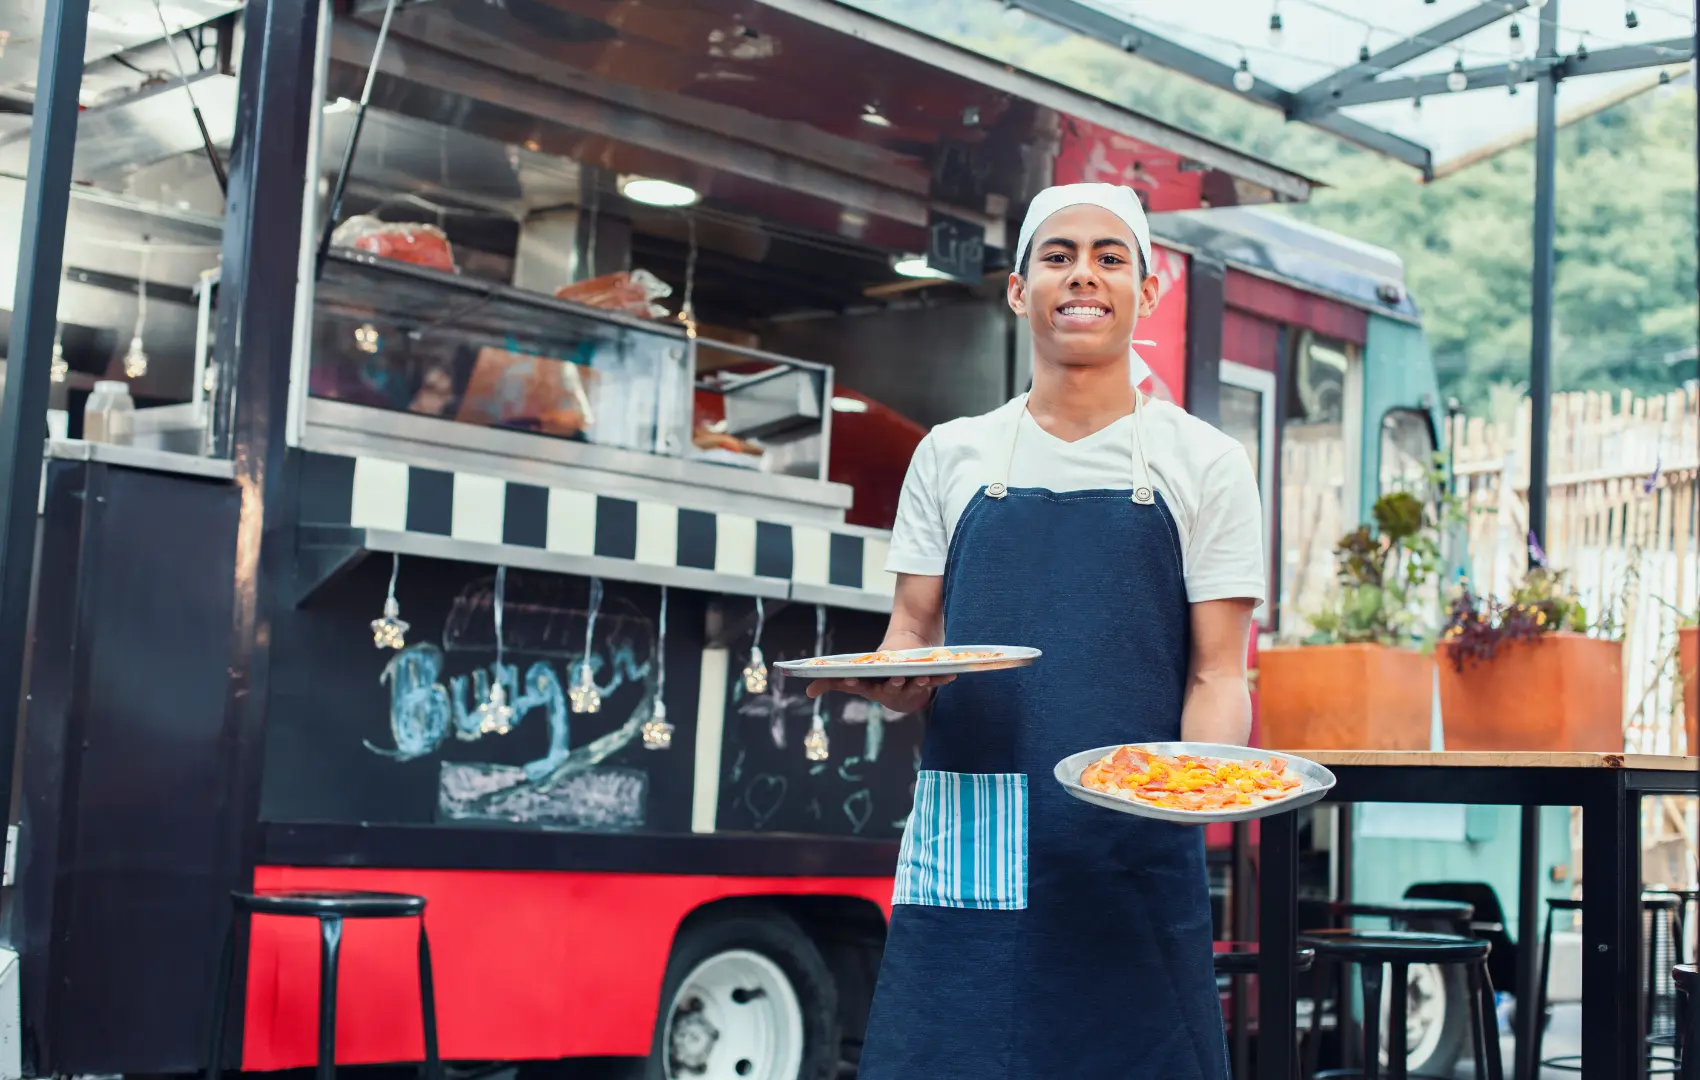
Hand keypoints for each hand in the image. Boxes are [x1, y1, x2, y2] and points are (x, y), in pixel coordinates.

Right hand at [804, 673, 953, 713]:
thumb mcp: (858, 676)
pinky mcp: (929, 682)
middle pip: (891, 689)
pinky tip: (951, 675)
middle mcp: (891, 690)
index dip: (854, 683)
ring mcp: (911, 688)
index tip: (849, 677)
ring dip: (920, 683)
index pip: (859, 686)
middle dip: (894, 685)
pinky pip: (938, 682)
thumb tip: (807, 691)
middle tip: (895, 679)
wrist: (908, 670)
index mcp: (871, 688)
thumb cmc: (880, 674)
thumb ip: (834, 682)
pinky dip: (944, 679)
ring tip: (923, 676)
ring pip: (915, 687)